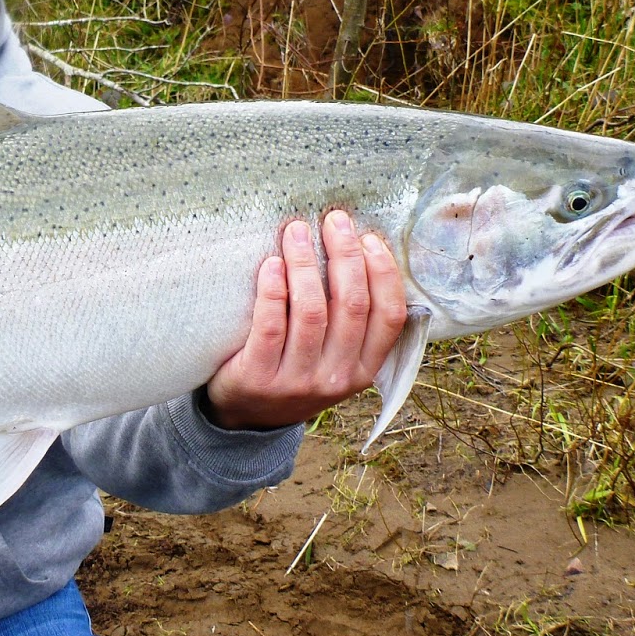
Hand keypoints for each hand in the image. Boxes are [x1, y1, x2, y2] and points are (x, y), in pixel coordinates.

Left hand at [205, 211, 406, 430]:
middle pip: (352, 305)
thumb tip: (361, 252)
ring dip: (306, 263)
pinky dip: (273, 289)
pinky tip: (272, 264)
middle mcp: (337, 377)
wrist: (245, 416)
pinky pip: (271, 325)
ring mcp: (298, 380)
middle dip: (345, 254)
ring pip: (312, 311)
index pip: (389, 316)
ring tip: (296, 232)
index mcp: (364, 369)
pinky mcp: (260, 376)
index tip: (369, 237)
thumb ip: (350, 323)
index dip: (383, 273)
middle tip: (333, 220)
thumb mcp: (335, 359)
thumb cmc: (295, 370)